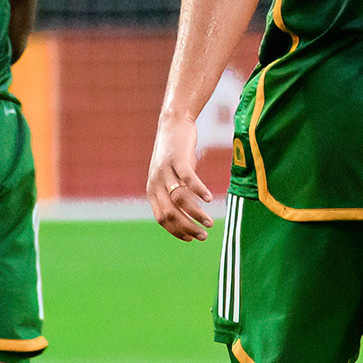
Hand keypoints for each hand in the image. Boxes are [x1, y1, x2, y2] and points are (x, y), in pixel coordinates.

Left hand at [147, 115, 214, 240]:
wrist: (173, 124)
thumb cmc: (175, 154)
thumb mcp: (171, 177)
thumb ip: (177, 194)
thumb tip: (191, 214)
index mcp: (152, 190)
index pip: (162, 219)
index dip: (176, 231)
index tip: (191, 239)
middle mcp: (156, 183)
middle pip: (171, 213)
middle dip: (188, 228)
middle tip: (204, 236)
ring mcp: (166, 171)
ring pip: (180, 199)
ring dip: (196, 214)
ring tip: (209, 222)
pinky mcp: (178, 159)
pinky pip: (188, 179)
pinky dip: (199, 190)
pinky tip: (209, 199)